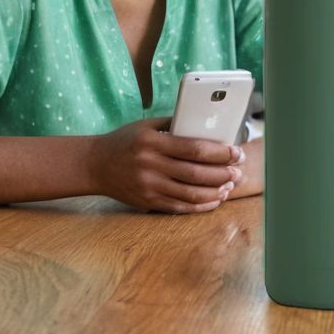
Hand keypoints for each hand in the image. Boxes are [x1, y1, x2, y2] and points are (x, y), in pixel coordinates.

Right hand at [90, 118, 245, 213]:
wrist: (94, 165)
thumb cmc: (125, 141)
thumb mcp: (147, 125)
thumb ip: (175, 125)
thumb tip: (208, 127)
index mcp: (153, 142)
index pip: (194, 149)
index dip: (220, 153)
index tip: (236, 152)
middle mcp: (150, 165)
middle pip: (196, 173)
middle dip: (223, 174)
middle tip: (238, 172)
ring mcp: (148, 186)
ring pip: (190, 194)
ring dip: (215, 192)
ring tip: (229, 187)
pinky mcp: (147, 202)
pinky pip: (179, 208)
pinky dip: (200, 206)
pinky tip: (214, 200)